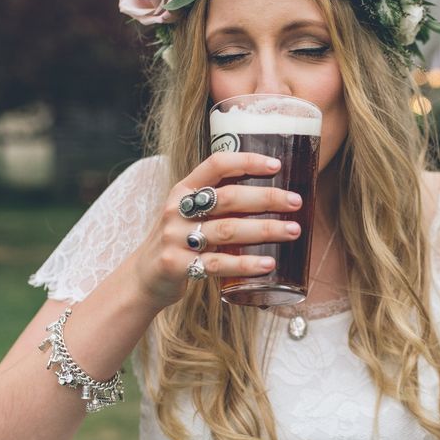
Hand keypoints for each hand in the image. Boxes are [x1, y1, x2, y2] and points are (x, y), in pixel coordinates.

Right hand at [131, 152, 302, 308]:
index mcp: (183, 190)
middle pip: (228, 197)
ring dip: (264, 229)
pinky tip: (268, 264)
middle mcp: (178, 210)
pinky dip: (245, 264)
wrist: (143, 278)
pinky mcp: (177, 265)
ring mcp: (175, 238)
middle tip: (296, 202)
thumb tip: (273, 195)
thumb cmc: (179, 241)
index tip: (276, 166)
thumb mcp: (190, 213)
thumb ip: (219, 203)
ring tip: (293, 231)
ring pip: (228, 230)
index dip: (246, 161)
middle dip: (267, 198)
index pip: (216, 165)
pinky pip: (217, 264)